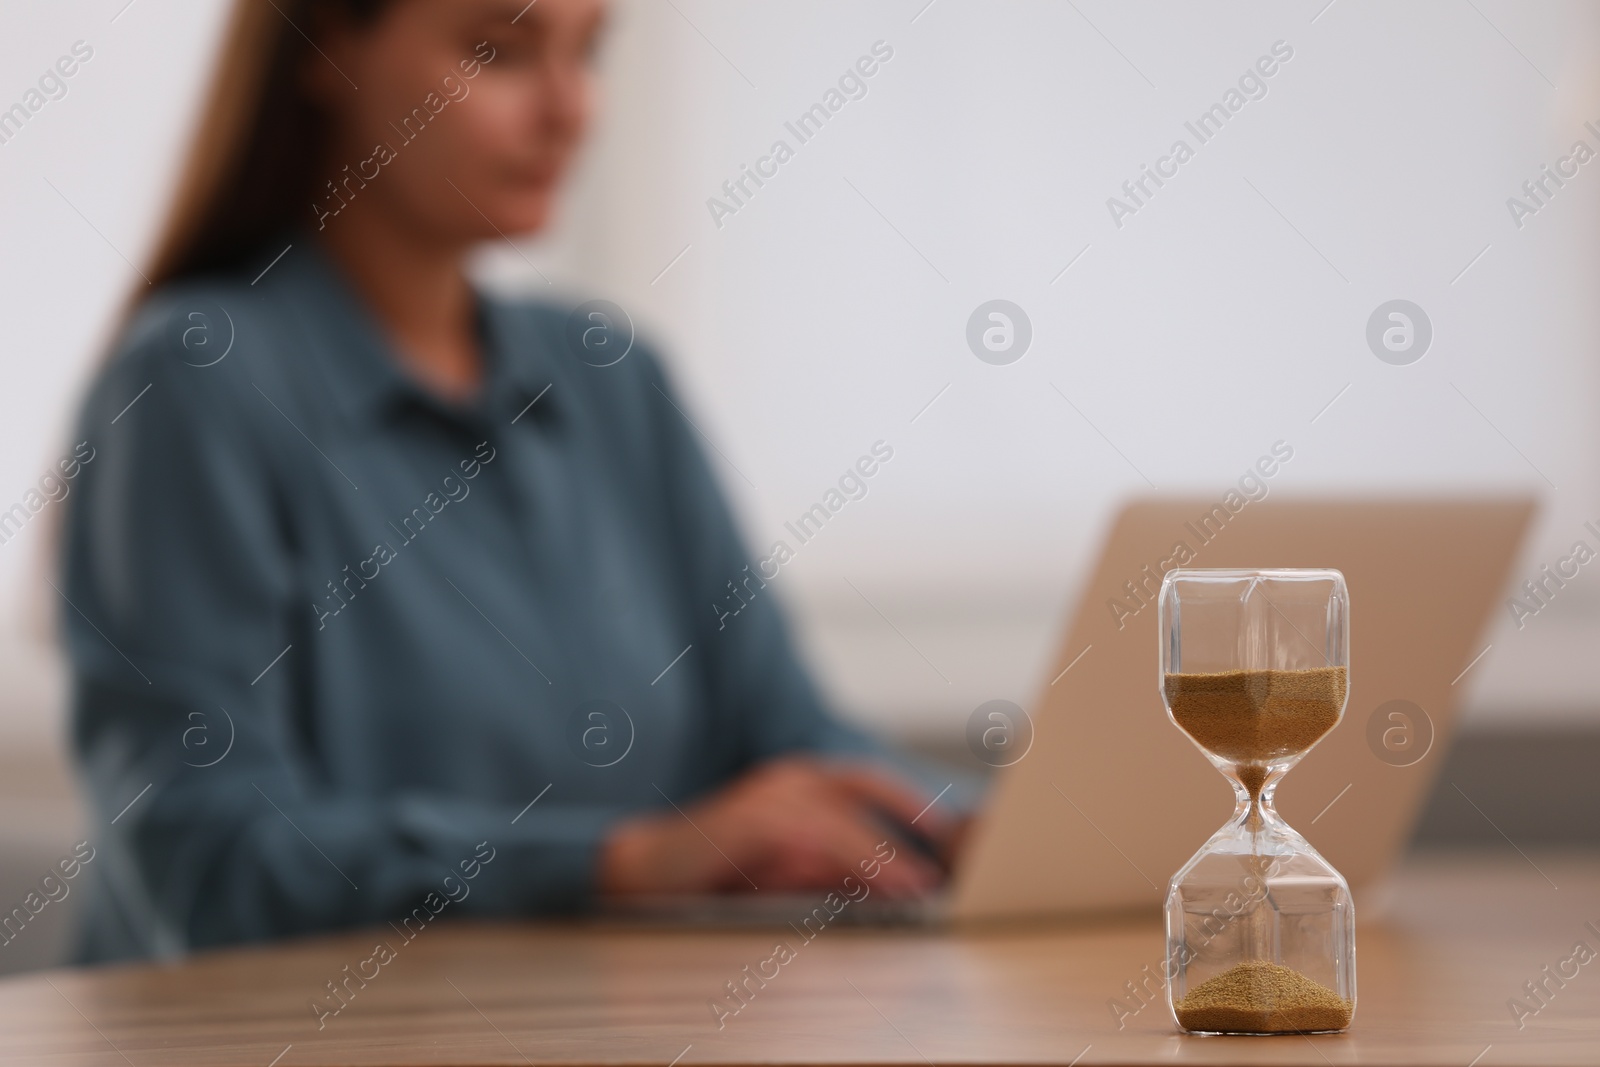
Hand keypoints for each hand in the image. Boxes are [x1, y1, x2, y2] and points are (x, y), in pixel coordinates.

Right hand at [598, 757, 953, 898]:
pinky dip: (860, 859)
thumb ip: (824, 867)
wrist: (643, 867)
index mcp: (795, 781)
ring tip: (921, 885)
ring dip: (889, 853)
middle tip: (948, 852)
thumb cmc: (712, 871)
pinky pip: (823, 837)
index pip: (863, 780)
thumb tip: (875, 879)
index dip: (906, 800)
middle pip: (864, 788)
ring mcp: (771, 794)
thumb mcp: (780, 867)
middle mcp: (788, 778)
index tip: (945, 829)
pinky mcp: (756, 819)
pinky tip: (885, 881)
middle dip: (910, 816)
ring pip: (847, 818)